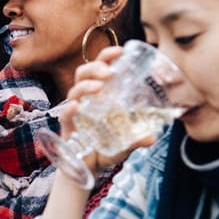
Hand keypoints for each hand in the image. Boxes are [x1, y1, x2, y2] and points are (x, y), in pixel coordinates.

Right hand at [62, 46, 156, 173]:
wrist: (88, 168)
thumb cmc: (105, 148)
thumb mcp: (126, 142)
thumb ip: (138, 139)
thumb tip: (153, 137)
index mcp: (100, 95)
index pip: (100, 68)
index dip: (107, 56)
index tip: (120, 50)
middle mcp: (85, 100)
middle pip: (83, 74)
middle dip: (95, 68)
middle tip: (109, 72)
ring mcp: (75, 113)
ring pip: (74, 90)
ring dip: (85, 85)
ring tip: (98, 86)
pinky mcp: (68, 128)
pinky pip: (65, 115)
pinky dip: (69, 109)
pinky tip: (76, 106)